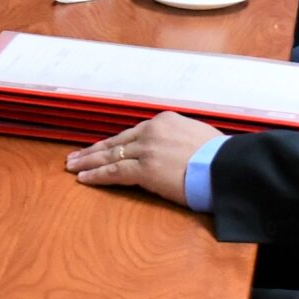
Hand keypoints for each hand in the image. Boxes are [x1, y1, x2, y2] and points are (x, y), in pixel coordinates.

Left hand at [65, 112, 220, 204]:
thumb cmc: (219, 157)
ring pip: (110, 155)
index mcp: (164, 121)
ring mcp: (146, 149)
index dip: (113, 142)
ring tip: (72, 166)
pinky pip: (114, 172)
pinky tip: (83, 178)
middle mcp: (151, 131)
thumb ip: (178, 139)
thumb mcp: (197, 136)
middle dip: (94, 150)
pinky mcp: (145, 168)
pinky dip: (96, 175)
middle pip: (116, 141)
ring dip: (89, 161)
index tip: (101, 147)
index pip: (132, 133)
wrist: (226, 167)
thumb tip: (174, 149)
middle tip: (74, 156)